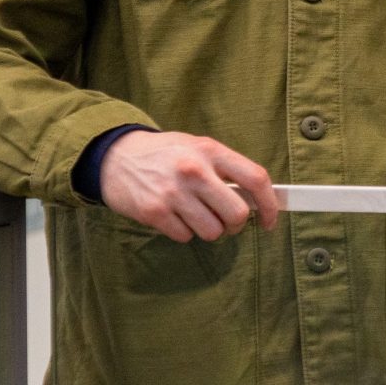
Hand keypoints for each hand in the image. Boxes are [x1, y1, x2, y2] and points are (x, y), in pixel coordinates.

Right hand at [100, 130, 279, 241]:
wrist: (115, 156)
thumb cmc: (165, 154)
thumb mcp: (198, 148)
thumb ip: (226, 169)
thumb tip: (257, 199)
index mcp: (211, 150)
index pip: (255, 178)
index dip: (270, 204)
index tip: (271, 219)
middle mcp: (194, 170)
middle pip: (237, 214)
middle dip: (237, 225)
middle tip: (227, 221)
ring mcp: (173, 192)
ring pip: (212, 231)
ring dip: (209, 229)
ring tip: (195, 213)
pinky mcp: (154, 212)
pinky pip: (185, 237)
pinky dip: (184, 232)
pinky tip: (174, 215)